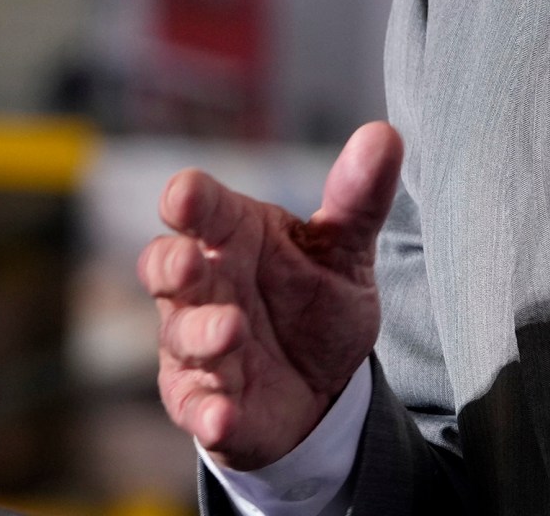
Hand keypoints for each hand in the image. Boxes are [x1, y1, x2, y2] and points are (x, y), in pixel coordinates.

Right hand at [143, 121, 403, 467]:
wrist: (322, 386)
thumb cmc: (314, 301)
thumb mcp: (345, 250)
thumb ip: (359, 198)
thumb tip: (384, 135)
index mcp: (232, 236)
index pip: (200, 208)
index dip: (189, 199)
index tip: (186, 195)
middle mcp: (204, 286)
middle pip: (165, 266)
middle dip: (172, 263)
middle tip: (192, 262)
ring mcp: (196, 345)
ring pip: (181, 335)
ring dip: (202, 333)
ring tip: (233, 331)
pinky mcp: (203, 401)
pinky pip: (195, 406)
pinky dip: (207, 410)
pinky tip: (223, 415)